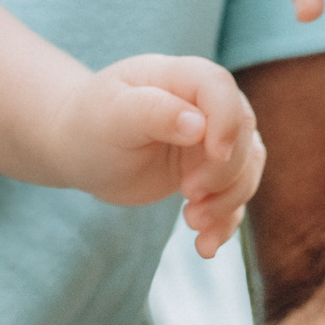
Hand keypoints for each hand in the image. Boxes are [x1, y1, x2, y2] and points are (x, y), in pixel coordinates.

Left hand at [50, 55, 262, 256]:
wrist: (78, 149)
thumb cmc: (89, 124)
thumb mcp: (111, 115)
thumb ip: (152, 113)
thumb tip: (198, 125)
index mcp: (180, 77)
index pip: (219, 87)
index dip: (227, 119)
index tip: (215, 152)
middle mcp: (205, 106)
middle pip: (243, 134)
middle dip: (224, 171)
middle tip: (189, 195)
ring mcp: (211, 141)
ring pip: (247, 168)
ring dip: (228, 200)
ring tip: (193, 222)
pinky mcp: (209, 173)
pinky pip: (232, 198)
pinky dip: (224, 223)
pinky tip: (205, 247)